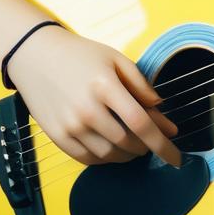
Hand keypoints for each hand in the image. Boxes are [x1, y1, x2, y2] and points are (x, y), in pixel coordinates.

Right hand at [6, 24, 180, 166]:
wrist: (35, 56)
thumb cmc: (80, 55)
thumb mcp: (115, 59)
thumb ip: (140, 84)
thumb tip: (160, 107)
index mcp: (105, 86)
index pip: (141, 123)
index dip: (162, 143)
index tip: (178, 157)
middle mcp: (86, 109)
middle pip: (127, 142)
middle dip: (147, 147)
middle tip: (155, 141)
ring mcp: (69, 126)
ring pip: (109, 155)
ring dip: (129, 155)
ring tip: (136, 144)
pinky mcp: (57, 137)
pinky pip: (88, 159)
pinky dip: (107, 158)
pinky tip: (114, 148)